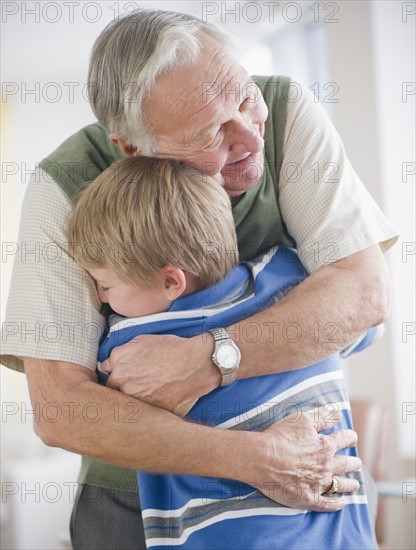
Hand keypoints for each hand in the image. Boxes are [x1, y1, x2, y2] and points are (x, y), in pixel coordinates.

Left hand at [100, 334, 220, 415]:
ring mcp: (141, 403)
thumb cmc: (173, 349)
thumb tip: (109, 364)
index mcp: (120, 371)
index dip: (115, 375)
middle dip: (123, 389)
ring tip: (151, 391)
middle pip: (116, 393)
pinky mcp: (156, 414)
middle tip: (137, 384)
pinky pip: (148, 416)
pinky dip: (151, 409)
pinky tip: (161, 399)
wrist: (199, 362)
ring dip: (135, 401)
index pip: (106, 377)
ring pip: (130, 406)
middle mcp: (127, 388)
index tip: (122, 376)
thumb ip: (120, 354)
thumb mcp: (141, 341)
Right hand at [252, 409, 360, 510]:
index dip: (350, 437)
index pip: (344, 439)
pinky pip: (328, 504)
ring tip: (355, 484)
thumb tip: (339, 415)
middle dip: (353, 462)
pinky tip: (341, 504)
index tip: (352, 438)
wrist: (262, 458)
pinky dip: (336, 504)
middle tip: (356, 462)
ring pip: (341, 485)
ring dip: (350, 484)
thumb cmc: (280, 437)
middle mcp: (326, 466)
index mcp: (325, 446)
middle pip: (347, 464)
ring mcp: (319, 484)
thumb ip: (323, 417)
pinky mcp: (309, 498)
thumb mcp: (302, 419)